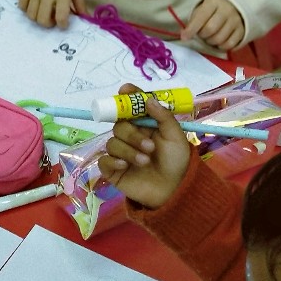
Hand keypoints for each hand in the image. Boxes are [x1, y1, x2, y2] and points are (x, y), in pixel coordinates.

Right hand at [19, 0, 85, 28]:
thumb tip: (85, 18)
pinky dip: (27, 9)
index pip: (61, 18)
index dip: (63, 25)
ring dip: (38, 18)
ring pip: (31, 15)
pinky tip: (34, 6)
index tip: (65, 24)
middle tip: (53, 19)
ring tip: (43, 13)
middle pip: (42, 20)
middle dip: (49, 24)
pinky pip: (22, 5)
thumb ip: (80, 3)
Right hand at [98, 84, 193, 208]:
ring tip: (145, 162)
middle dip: (133, 135)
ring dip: (128, 151)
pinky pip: (104, 160)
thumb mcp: (175, 136)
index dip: (127, 97)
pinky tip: (124, 166)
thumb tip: (148, 99)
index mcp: (144, 125)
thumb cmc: (177, 161)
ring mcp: (121, 153)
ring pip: (112, 143)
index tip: (124, 91)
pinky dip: (113, 161)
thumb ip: (163, 116)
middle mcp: (130, 136)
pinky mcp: (113, 170)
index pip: (131, 107)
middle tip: (150, 147)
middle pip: (119, 125)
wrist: (174, 190)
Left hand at [183, 0, 245, 50]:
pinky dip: (221, 46)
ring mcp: (236, 21)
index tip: (184, 37)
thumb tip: (184, 35)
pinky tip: (219, 42)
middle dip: (202, 35)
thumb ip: (194, 20)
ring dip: (211, 42)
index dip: (191, 29)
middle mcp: (226, 10)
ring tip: (210, 37)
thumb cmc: (213, 9)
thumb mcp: (202, 8)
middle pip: (210, 30)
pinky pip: (229, 45)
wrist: (236, 5)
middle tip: (201, 34)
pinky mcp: (242, 31)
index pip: (201, 17)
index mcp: (213, 2)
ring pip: (219, 39)